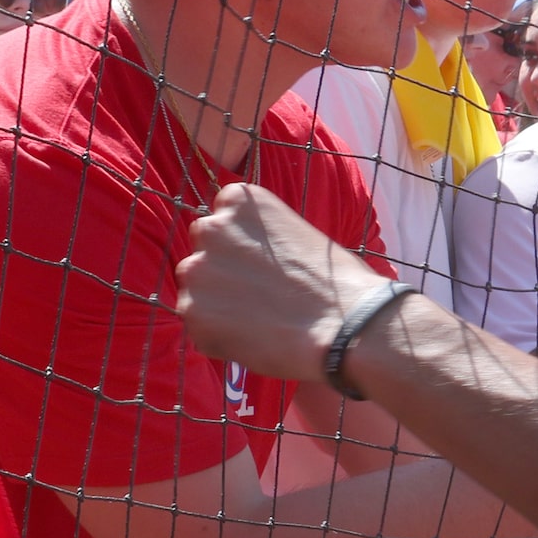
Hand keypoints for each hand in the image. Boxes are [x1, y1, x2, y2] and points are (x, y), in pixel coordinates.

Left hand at [178, 183, 389, 384]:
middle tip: (259, 296)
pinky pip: (198, 325)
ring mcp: (197, 269)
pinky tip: (253, 338)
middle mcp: (211, 227)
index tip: (264, 268)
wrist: (345, 324)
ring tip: (259, 320)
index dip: (241, 249)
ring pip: (197, 289)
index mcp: (238, 199)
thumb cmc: (335, 280)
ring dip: (217, 304)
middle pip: (203, 252)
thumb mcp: (295, 232)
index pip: (222, 222)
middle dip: (223, 272)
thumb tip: (239, 261)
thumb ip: (258, 238)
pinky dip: (218, 336)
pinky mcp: (192, 310)